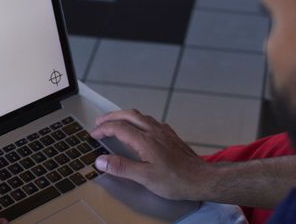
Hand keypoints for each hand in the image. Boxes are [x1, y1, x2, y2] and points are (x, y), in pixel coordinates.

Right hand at [91, 109, 213, 200]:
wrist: (202, 178)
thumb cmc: (175, 180)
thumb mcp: (145, 177)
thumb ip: (122, 167)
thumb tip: (101, 160)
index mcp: (145, 140)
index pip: (118, 128)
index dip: (103, 129)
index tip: (94, 135)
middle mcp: (154, 131)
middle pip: (128, 115)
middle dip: (111, 116)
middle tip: (99, 122)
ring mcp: (164, 132)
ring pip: (141, 116)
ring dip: (125, 116)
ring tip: (116, 122)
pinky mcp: (171, 135)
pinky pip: (151, 121)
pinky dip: (139, 120)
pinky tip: (140, 128)